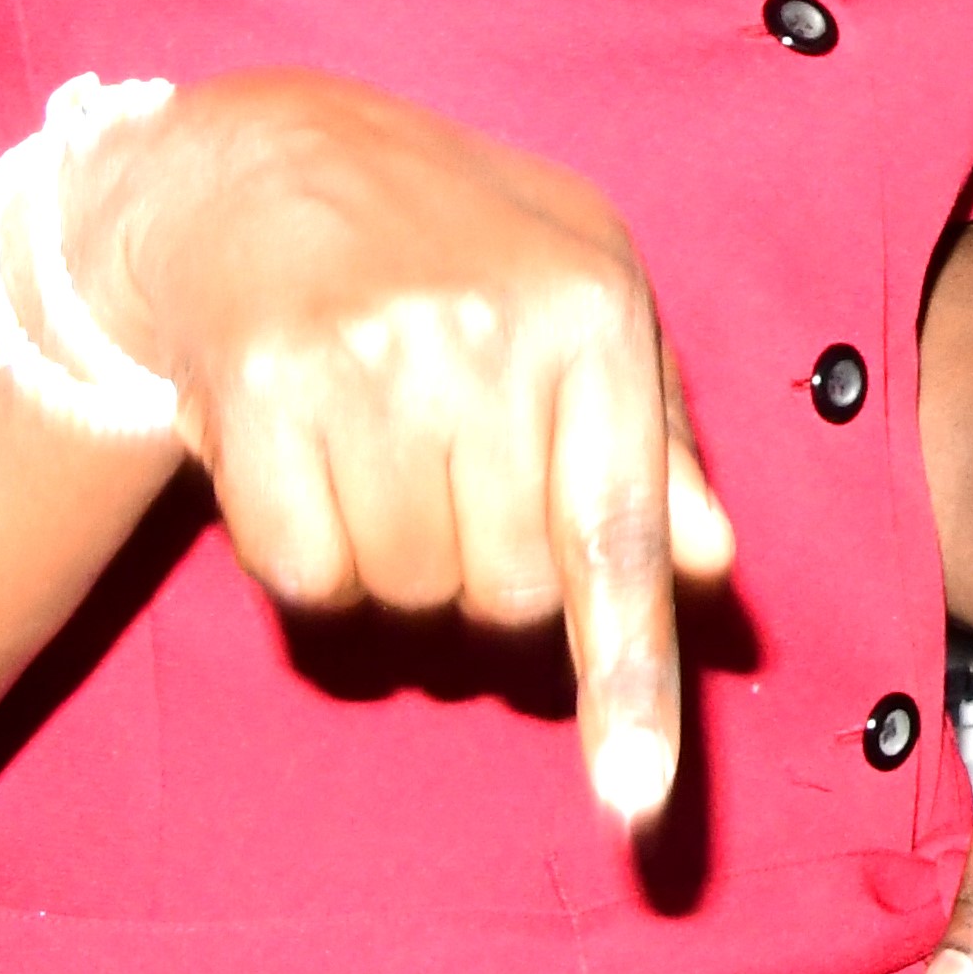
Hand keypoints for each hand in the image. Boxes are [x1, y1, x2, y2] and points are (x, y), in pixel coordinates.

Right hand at [88, 69, 734, 824]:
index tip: (637, 807)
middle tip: (450, 488)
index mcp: (592, 317)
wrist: (262, 165)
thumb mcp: (587, 300)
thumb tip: (715, 572)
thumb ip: (654, 442)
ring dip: (394, 572)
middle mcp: (486, 341)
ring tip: (377, 461)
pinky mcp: (258, 393)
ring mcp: (367, 365)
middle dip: (485, 584)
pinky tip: (306, 473)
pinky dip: (311, 565)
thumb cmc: (457, 250)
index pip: (621, 536)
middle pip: (506, 597)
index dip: (630, 685)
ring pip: (403, 599)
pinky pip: (304, 579)